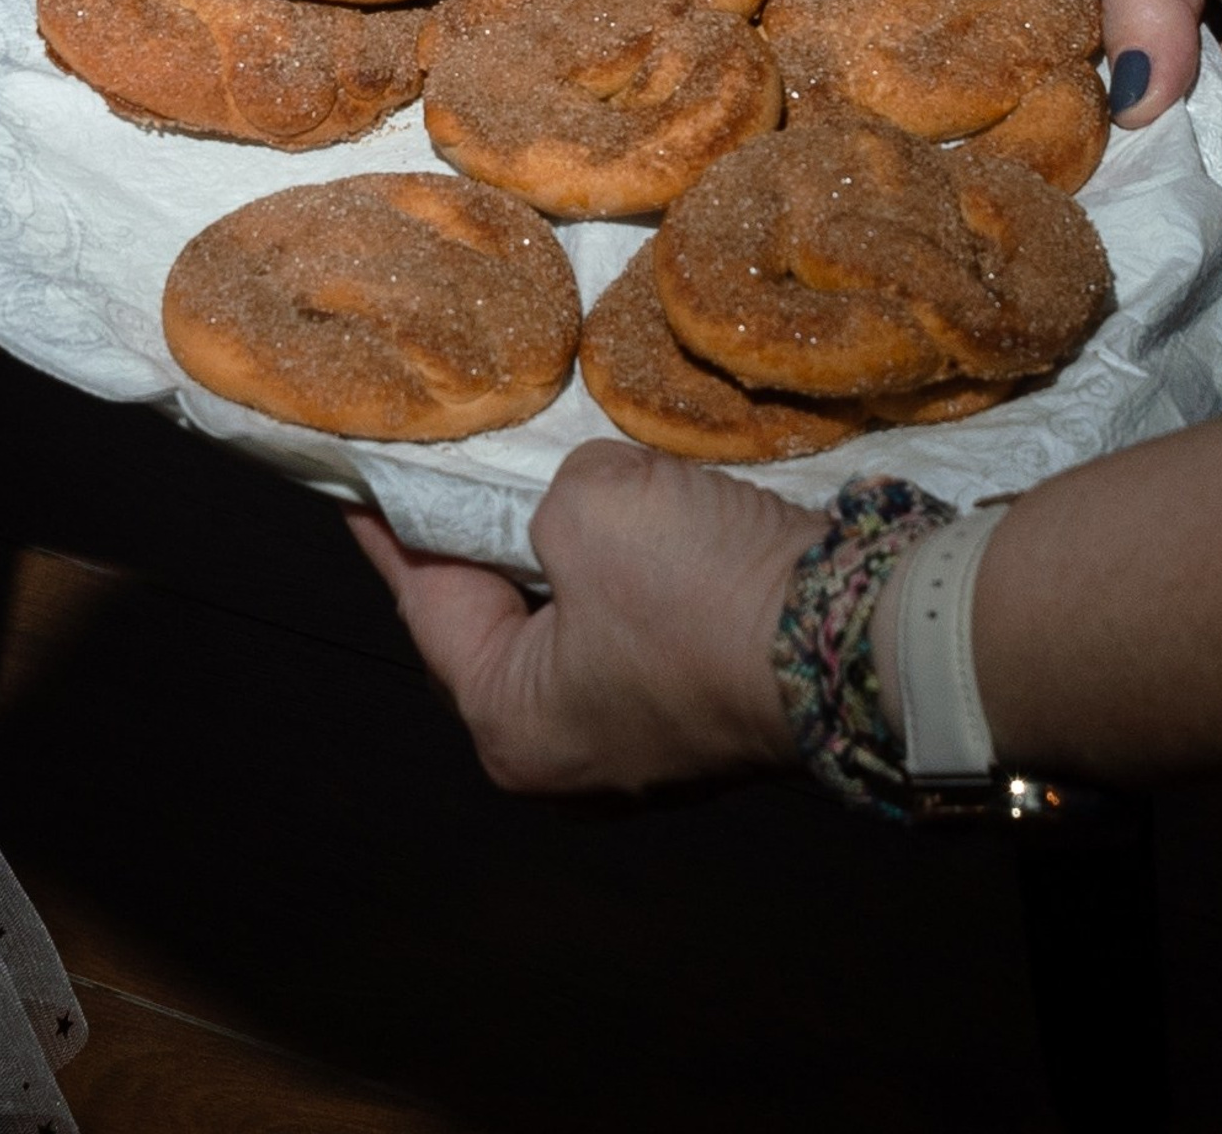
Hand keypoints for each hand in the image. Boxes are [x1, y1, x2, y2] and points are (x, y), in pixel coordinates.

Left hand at [349, 440, 819, 792]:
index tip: (358, 475)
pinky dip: (622, 569)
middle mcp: (568, 754)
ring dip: (564, 550)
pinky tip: (623, 510)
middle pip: (494, 619)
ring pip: (572, 620)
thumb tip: (581, 504)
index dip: (392, 525)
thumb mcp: (587, 505)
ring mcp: (642, 740)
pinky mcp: (704, 706)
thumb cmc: (695, 590)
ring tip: (530, 475)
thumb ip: (546, 495)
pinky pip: (635, 624)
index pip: (424, 600)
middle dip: (478, 541)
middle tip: (448, 466)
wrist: (863, 636)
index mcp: (511, 723)